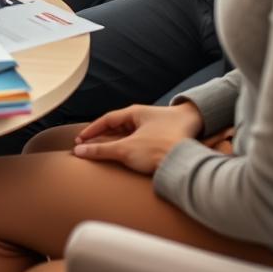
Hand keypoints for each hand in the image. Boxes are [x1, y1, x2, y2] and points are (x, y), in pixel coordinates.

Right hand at [72, 102, 204, 174]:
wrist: (192, 157)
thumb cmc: (161, 146)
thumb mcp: (126, 150)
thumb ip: (101, 150)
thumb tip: (79, 151)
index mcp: (135, 112)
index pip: (107, 119)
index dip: (92, 130)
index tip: (80, 140)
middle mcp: (145, 117)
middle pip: (118, 127)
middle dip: (103, 138)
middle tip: (90, 148)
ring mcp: (156, 128)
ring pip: (131, 135)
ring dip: (117, 144)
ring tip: (107, 155)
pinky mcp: (165, 140)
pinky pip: (142, 143)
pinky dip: (131, 149)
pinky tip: (130, 159)